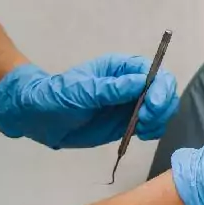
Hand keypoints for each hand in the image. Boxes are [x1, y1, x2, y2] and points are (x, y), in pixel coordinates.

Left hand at [0, 54, 178, 148]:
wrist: (39, 119)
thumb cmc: (56, 96)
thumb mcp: (81, 91)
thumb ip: (111, 88)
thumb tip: (141, 82)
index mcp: (122, 69)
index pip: (155, 73)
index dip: (160, 88)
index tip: (152, 106)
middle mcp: (132, 84)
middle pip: (165, 91)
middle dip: (161, 106)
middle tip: (144, 121)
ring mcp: (132, 104)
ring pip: (163, 109)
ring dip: (159, 120)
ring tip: (141, 130)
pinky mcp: (130, 123)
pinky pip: (153, 125)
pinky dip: (154, 130)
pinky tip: (141, 135)